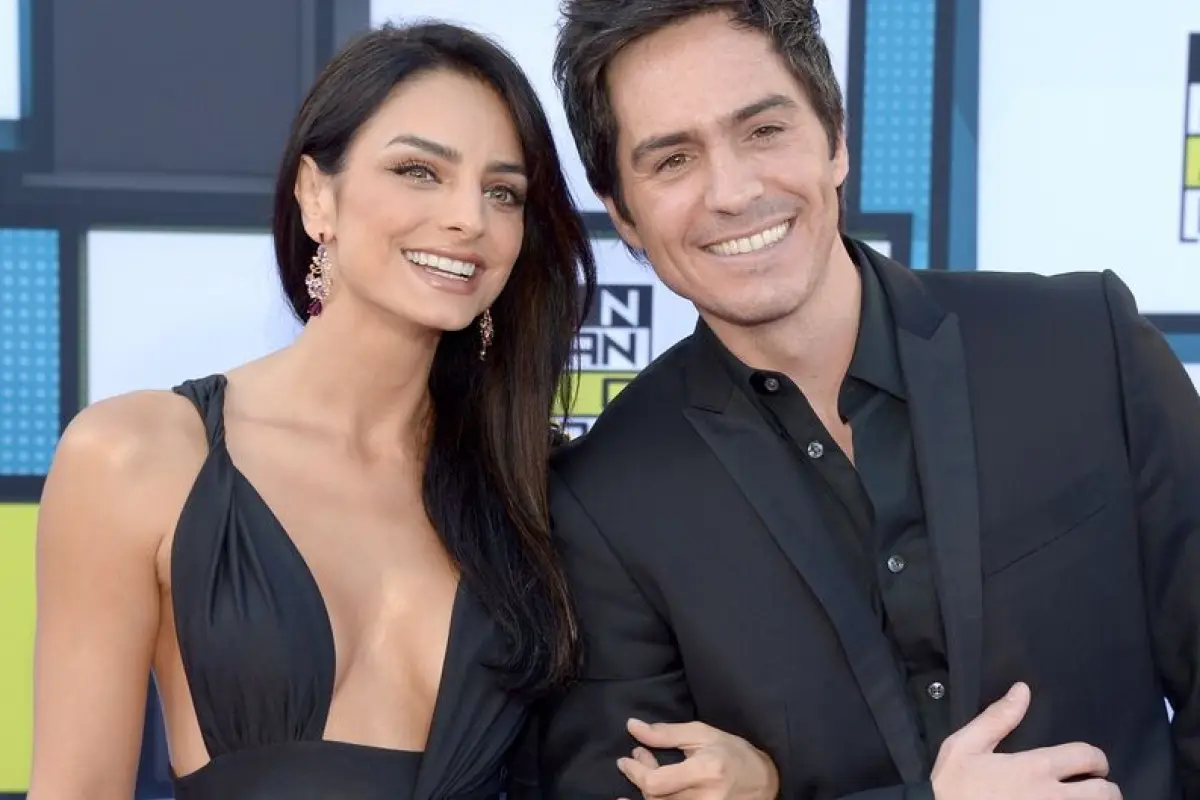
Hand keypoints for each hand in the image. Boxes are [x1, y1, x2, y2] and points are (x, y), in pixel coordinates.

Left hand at [616, 718, 778, 798]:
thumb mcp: (702, 734)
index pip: (656, 782)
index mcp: (705, 771)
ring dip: (647, 792)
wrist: (765, 781)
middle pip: (655, 798)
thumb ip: (666, 733)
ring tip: (646, 773)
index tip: (626, 760)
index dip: (635, 772)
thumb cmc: (734, 753)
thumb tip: (632, 727)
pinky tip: (649, 797)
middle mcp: (705, 798)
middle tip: (640, 759)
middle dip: (639, 778)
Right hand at [931, 682, 1120, 798]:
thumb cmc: (954, 787)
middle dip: (1106, 787)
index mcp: (1035, 768)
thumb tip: (1022, 689)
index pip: (1086, 756)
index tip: (1092, 764)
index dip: (1096, 758)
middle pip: (1104, 792)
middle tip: (1095, 787)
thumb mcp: (965, 746)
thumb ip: (997, 718)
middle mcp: (1052, 797)